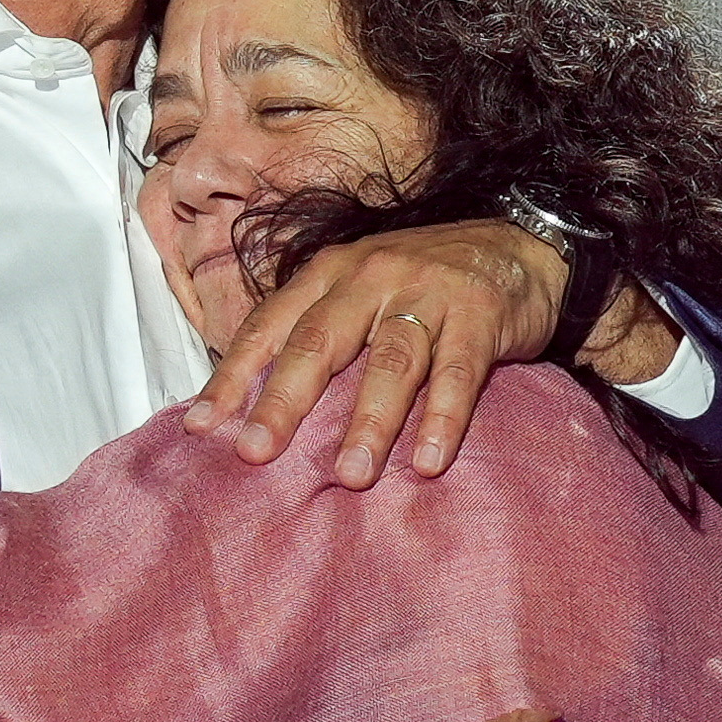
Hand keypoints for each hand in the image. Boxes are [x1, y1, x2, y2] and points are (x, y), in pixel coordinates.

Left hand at [183, 220, 561, 483]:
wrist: (522, 245)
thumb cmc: (425, 283)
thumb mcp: (361, 291)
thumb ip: (318, 333)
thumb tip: (256, 406)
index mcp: (331, 274)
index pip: (270, 325)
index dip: (233, 375)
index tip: (199, 427)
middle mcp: (371, 276)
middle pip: (319, 341)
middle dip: (284, 400)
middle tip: (255, 453)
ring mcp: (427, 293)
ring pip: (390, 361)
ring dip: (368, 422)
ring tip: (350, 476)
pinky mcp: (479, 315)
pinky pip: (458, 373)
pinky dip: (443, 418)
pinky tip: (428, 462)